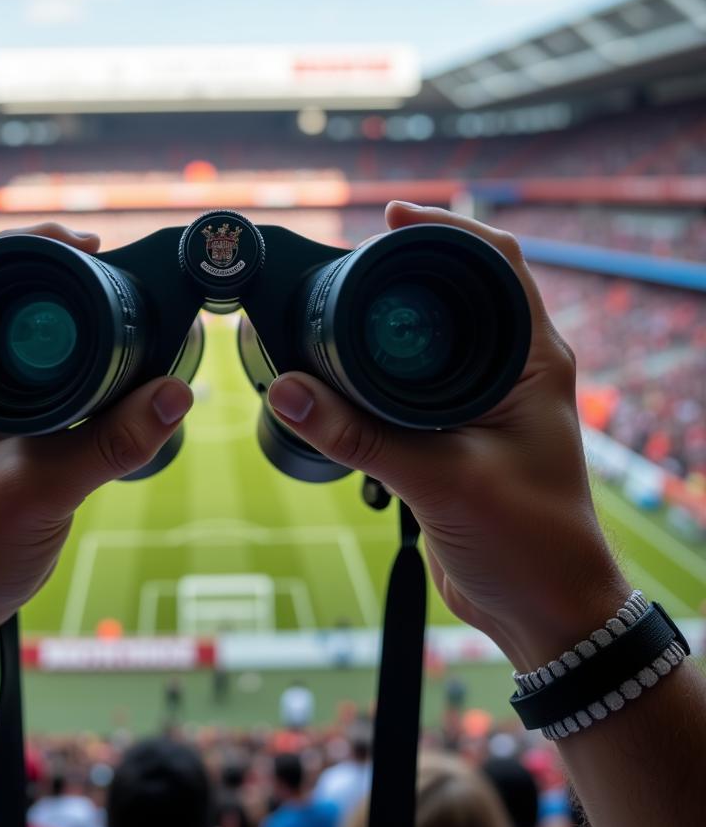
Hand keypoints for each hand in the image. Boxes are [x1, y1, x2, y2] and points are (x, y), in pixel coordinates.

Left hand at [0, 223, 192, 658]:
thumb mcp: (38, 491)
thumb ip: (110, 442)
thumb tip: (179, 391)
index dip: (43, 248)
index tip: (102, 249)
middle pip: (19, 296)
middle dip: (76, 281)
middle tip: (133, 281)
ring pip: (38, 335)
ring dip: (84, 322)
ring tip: (138, 314)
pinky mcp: (6, 423)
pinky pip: (50, 373)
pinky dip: (87, 362)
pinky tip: (125, 367)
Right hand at [267, 201, 628, 668]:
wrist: (540, 609)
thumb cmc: (525, 542)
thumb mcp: (441, 480)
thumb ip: (360, 435)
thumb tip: (285, 390)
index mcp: (530, 360)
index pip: (495, 263)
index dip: (444, 228)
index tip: (388, 217)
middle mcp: (509, 368)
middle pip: (455, 291)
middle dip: (402, 271)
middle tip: (345, 264)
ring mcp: (480, 399)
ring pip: (428, 338)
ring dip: (383, 323)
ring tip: (332, 308)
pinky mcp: (452, 430)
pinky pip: (407, 383)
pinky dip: (372, 371)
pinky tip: (337, 373)